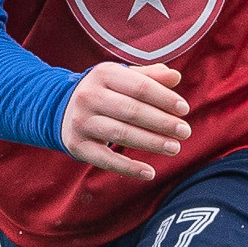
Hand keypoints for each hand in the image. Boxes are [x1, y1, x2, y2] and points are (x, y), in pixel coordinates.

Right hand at [61, 62, 190, 179]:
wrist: (62, 109)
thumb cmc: (105, 91)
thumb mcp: (122, 77)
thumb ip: (149, 77)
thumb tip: (175, 77)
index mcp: (103, 74)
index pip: (140, 87)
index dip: (164, 98)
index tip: (184, 110)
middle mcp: (88, 96)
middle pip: (132, 111)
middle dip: (162, 123)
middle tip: (185, 132)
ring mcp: (81, 122)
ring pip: (121, 134)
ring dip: (151, 143)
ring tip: (174, 148)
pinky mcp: (77, 145)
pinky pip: (106, 159)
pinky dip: (129, 168)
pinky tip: (150, 172)